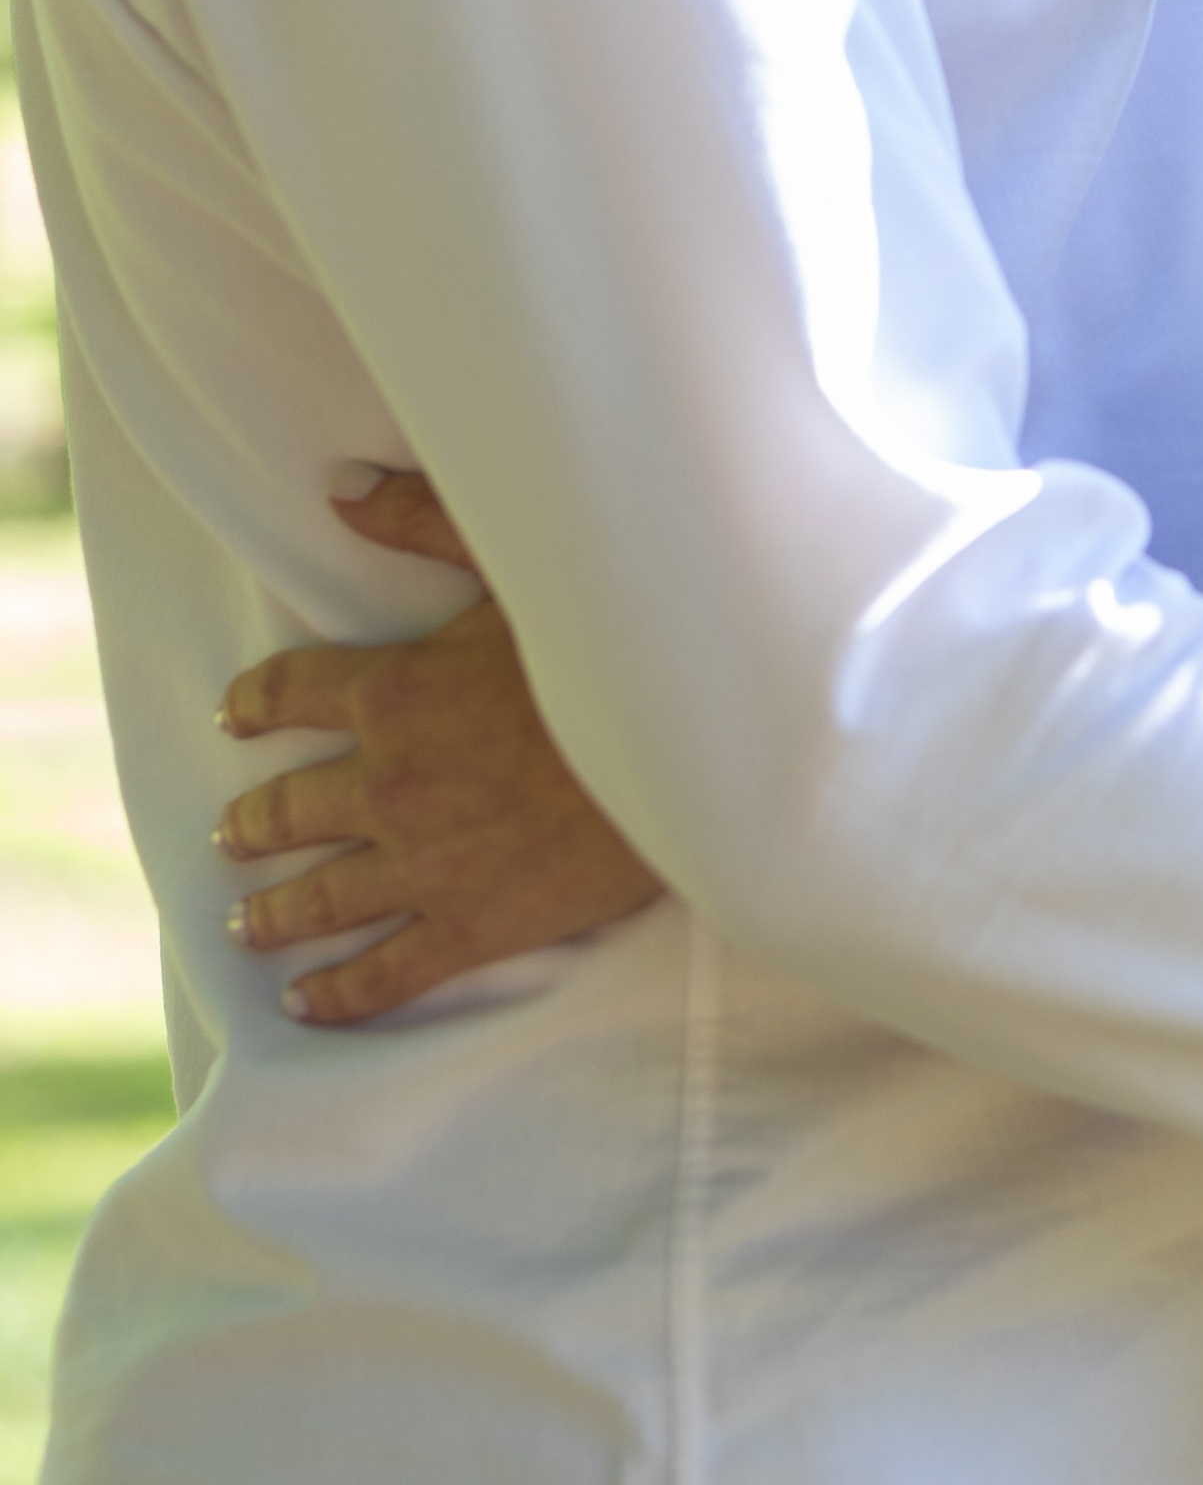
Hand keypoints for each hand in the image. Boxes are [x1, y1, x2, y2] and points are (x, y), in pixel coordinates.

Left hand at [218, 472, 661, 1023]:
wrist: (688, 752)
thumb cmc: (609, 646)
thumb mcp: (516, 564)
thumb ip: (422, 519)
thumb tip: (342, 488)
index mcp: (394, 694)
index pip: (291, 695)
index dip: (255, 704)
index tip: (234, 716)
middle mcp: (390, 785)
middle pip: (290, 811)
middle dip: (252, 825)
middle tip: (230, 835)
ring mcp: (425, 866)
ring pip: (321, 899)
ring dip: (273, 912)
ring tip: (244, 922)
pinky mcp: (471, 928)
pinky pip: (385, 973)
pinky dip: (338, 992)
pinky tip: (307, 999)